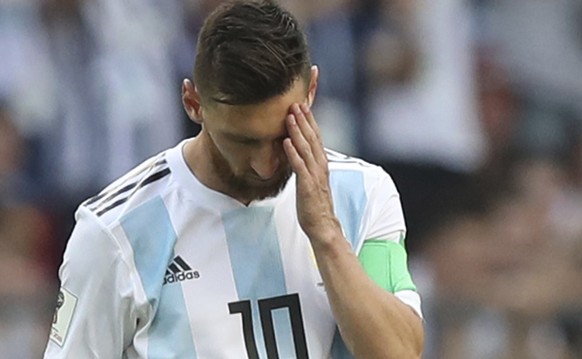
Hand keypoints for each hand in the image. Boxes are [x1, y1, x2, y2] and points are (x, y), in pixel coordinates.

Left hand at [283, 103, 341, 246]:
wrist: (322, 225)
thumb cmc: (314, 203)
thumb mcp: (310, 179)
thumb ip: (305, 164)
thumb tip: (295, 152)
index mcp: (321, 163)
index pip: (316, 137)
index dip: (309, 120)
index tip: (302, 104)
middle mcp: (320, 166)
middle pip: (312, 138)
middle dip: (303, 120)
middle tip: (295, 102)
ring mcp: (314, 175)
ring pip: (306, 148)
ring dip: (297, 131)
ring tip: (289, 116)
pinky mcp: (307, 186)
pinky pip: (299, 166)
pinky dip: (293, 153)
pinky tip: (286, 141)